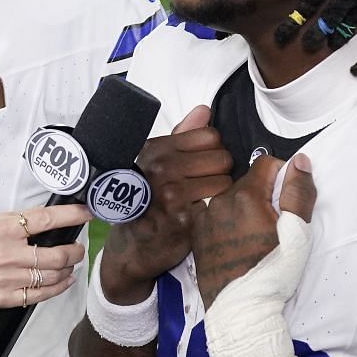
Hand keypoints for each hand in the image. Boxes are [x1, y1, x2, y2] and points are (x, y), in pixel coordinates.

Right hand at [0, 203, 90, 311]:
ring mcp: (7, 278)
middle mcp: (7, 254)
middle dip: (74, 252)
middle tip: (77, 249)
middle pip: (56, 255)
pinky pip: (41, 294)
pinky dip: (58, 287)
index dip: (71, 216)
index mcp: (4, 230)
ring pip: (52, 276)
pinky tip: (64, 280)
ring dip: (67, 269)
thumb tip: (51, 219)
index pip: (46, 220)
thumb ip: (19, 222)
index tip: (85, 214)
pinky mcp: (6, 297)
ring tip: (69, 264)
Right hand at [101, 105, 232, 296]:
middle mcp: (162, 168)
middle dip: (219, 171)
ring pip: (225, 181)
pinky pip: (220, 204)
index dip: (212, 150)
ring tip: (204, 199)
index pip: (210, 136)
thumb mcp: (154, 162)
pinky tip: (203, 214)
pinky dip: (217, 210)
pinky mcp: (185, 218)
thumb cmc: (145, 201)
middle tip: (205, 185)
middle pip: (222, 157)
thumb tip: (204, 110)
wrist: (131, 246)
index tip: (202, 164)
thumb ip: (182, 135)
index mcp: (156, 149)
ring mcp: (173, 194)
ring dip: (221, 192)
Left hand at [190, 153, 318, 307]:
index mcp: (244, 196)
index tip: (286, 201)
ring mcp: (203, 217)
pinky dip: (226, 220)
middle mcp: (218, 201)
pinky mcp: (195, 233)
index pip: (266, 163)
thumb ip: (298, 193)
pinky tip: (236, 241)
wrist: (240, 310)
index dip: (282, 177)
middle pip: (247, 181)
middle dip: (263, 195)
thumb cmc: (271, 273)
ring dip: (244, 207)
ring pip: (230, 198)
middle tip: (273, 225)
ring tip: (254, 236)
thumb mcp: (297, 233)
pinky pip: (214, 214)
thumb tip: (299, 160)